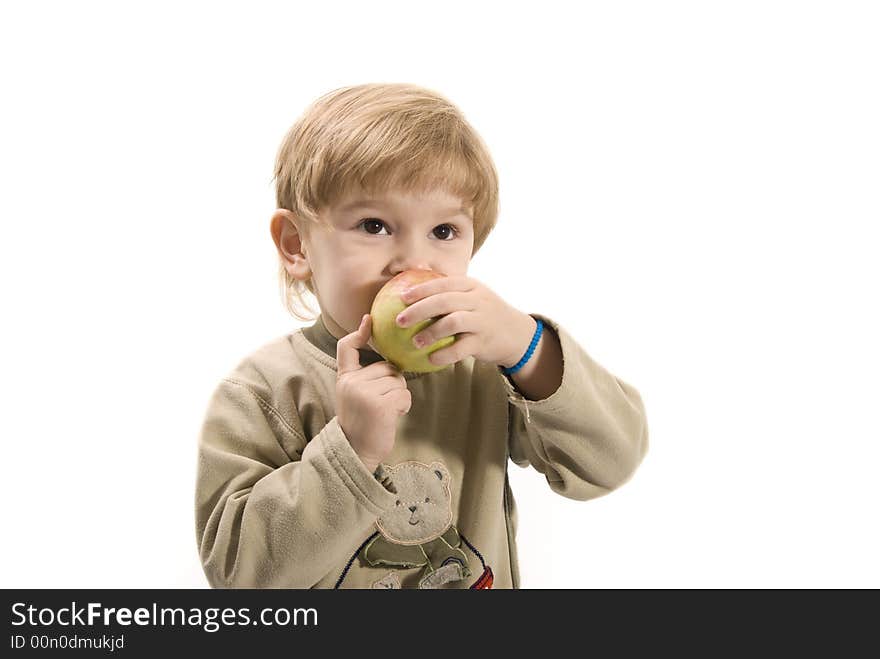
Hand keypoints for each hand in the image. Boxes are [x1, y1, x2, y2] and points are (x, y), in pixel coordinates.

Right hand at [336, 314, 411, 471]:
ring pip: (398, 381)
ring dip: (399, 396)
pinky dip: (403, 405)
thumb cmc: (361, 424)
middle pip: (387, 367)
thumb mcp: (354, 396)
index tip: (369, 320)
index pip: (347, 348)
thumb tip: (390, 362)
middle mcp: (352, 382)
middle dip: (392, 382)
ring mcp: (365, 393)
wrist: (356, 452)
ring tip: (386, 411)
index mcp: (345, 378)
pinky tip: (393, 416)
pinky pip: (404, 394)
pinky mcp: (380, 405)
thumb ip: (364, 378)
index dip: (359, 332)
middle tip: (382, 403)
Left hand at [395, 276, 536, 368]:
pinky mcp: (485, 341)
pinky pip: (462, 348)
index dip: (421, 290)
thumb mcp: (472, 296)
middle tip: (400, 321)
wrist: (516, 334)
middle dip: (419, 310)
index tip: (401, 298)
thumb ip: (448, 291)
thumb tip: (412, 281)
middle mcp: (477, 300)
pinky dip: (445, 354)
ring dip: (431, 332)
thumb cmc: (484, 314)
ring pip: (453, 322)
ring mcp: (482, 320)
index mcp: (471, 286)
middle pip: (444, 301)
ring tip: (415, 342)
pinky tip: (431, 359)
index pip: (443, 283)